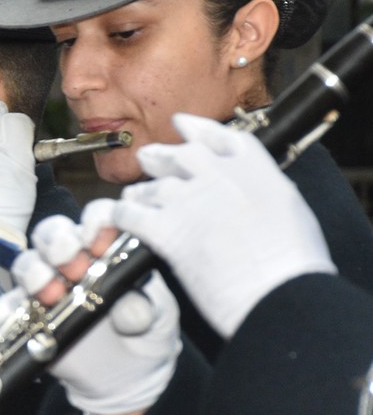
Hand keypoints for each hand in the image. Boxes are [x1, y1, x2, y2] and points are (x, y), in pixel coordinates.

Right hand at [13, 210, 180, 414]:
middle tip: (73, 265)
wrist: (124, 378)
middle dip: (58, 243)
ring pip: (26, 265)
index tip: (101, 242)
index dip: (96, 223)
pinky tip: (3, 316)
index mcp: (107, 250)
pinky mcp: (26, 317)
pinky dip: (1, 310)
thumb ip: (147, 309)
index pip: (96, 219)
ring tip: (49, 293)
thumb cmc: (146, 335)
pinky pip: (6, 308)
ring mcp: (45, 288)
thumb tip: (131, 308)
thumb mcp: (158, 320)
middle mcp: (72, 262)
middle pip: (52, 234)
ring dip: (33, 273)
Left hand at [114, 112, 334, 338]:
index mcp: (255, 170)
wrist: (278, 291)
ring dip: (142, 192)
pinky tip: (120, 219)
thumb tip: (255, 195)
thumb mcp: (290, 211)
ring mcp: (189, 200)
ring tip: (135, 197)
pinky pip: (131, 214)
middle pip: (181, 155)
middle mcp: (219, 177)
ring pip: (153, 186)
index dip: (199, 130)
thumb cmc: (293, 263)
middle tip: (150, 158)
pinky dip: (122, 215)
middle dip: (162, 156)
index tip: (183, 124)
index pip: (221, 137)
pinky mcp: (167, 229)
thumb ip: (265, 194)